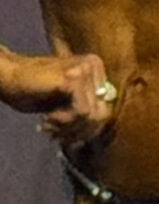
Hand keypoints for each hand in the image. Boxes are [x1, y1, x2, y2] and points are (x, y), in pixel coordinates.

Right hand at [0, 50, 117, 148]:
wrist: (6, 76)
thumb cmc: (31, 90)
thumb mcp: (63, 102)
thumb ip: (84, 109)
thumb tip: (98, 130)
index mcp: (96, 69)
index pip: (105, 108)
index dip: (86, 129)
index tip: (67, 138)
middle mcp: (94, 65)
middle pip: (101, 113)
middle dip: (78, 131)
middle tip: (56, 137)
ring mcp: (85, 69)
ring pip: (92, 115)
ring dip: (68, 128)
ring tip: (48, 127)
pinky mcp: (74, 78)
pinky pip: (82, 111)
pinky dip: (65, 121)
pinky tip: (47, 120)